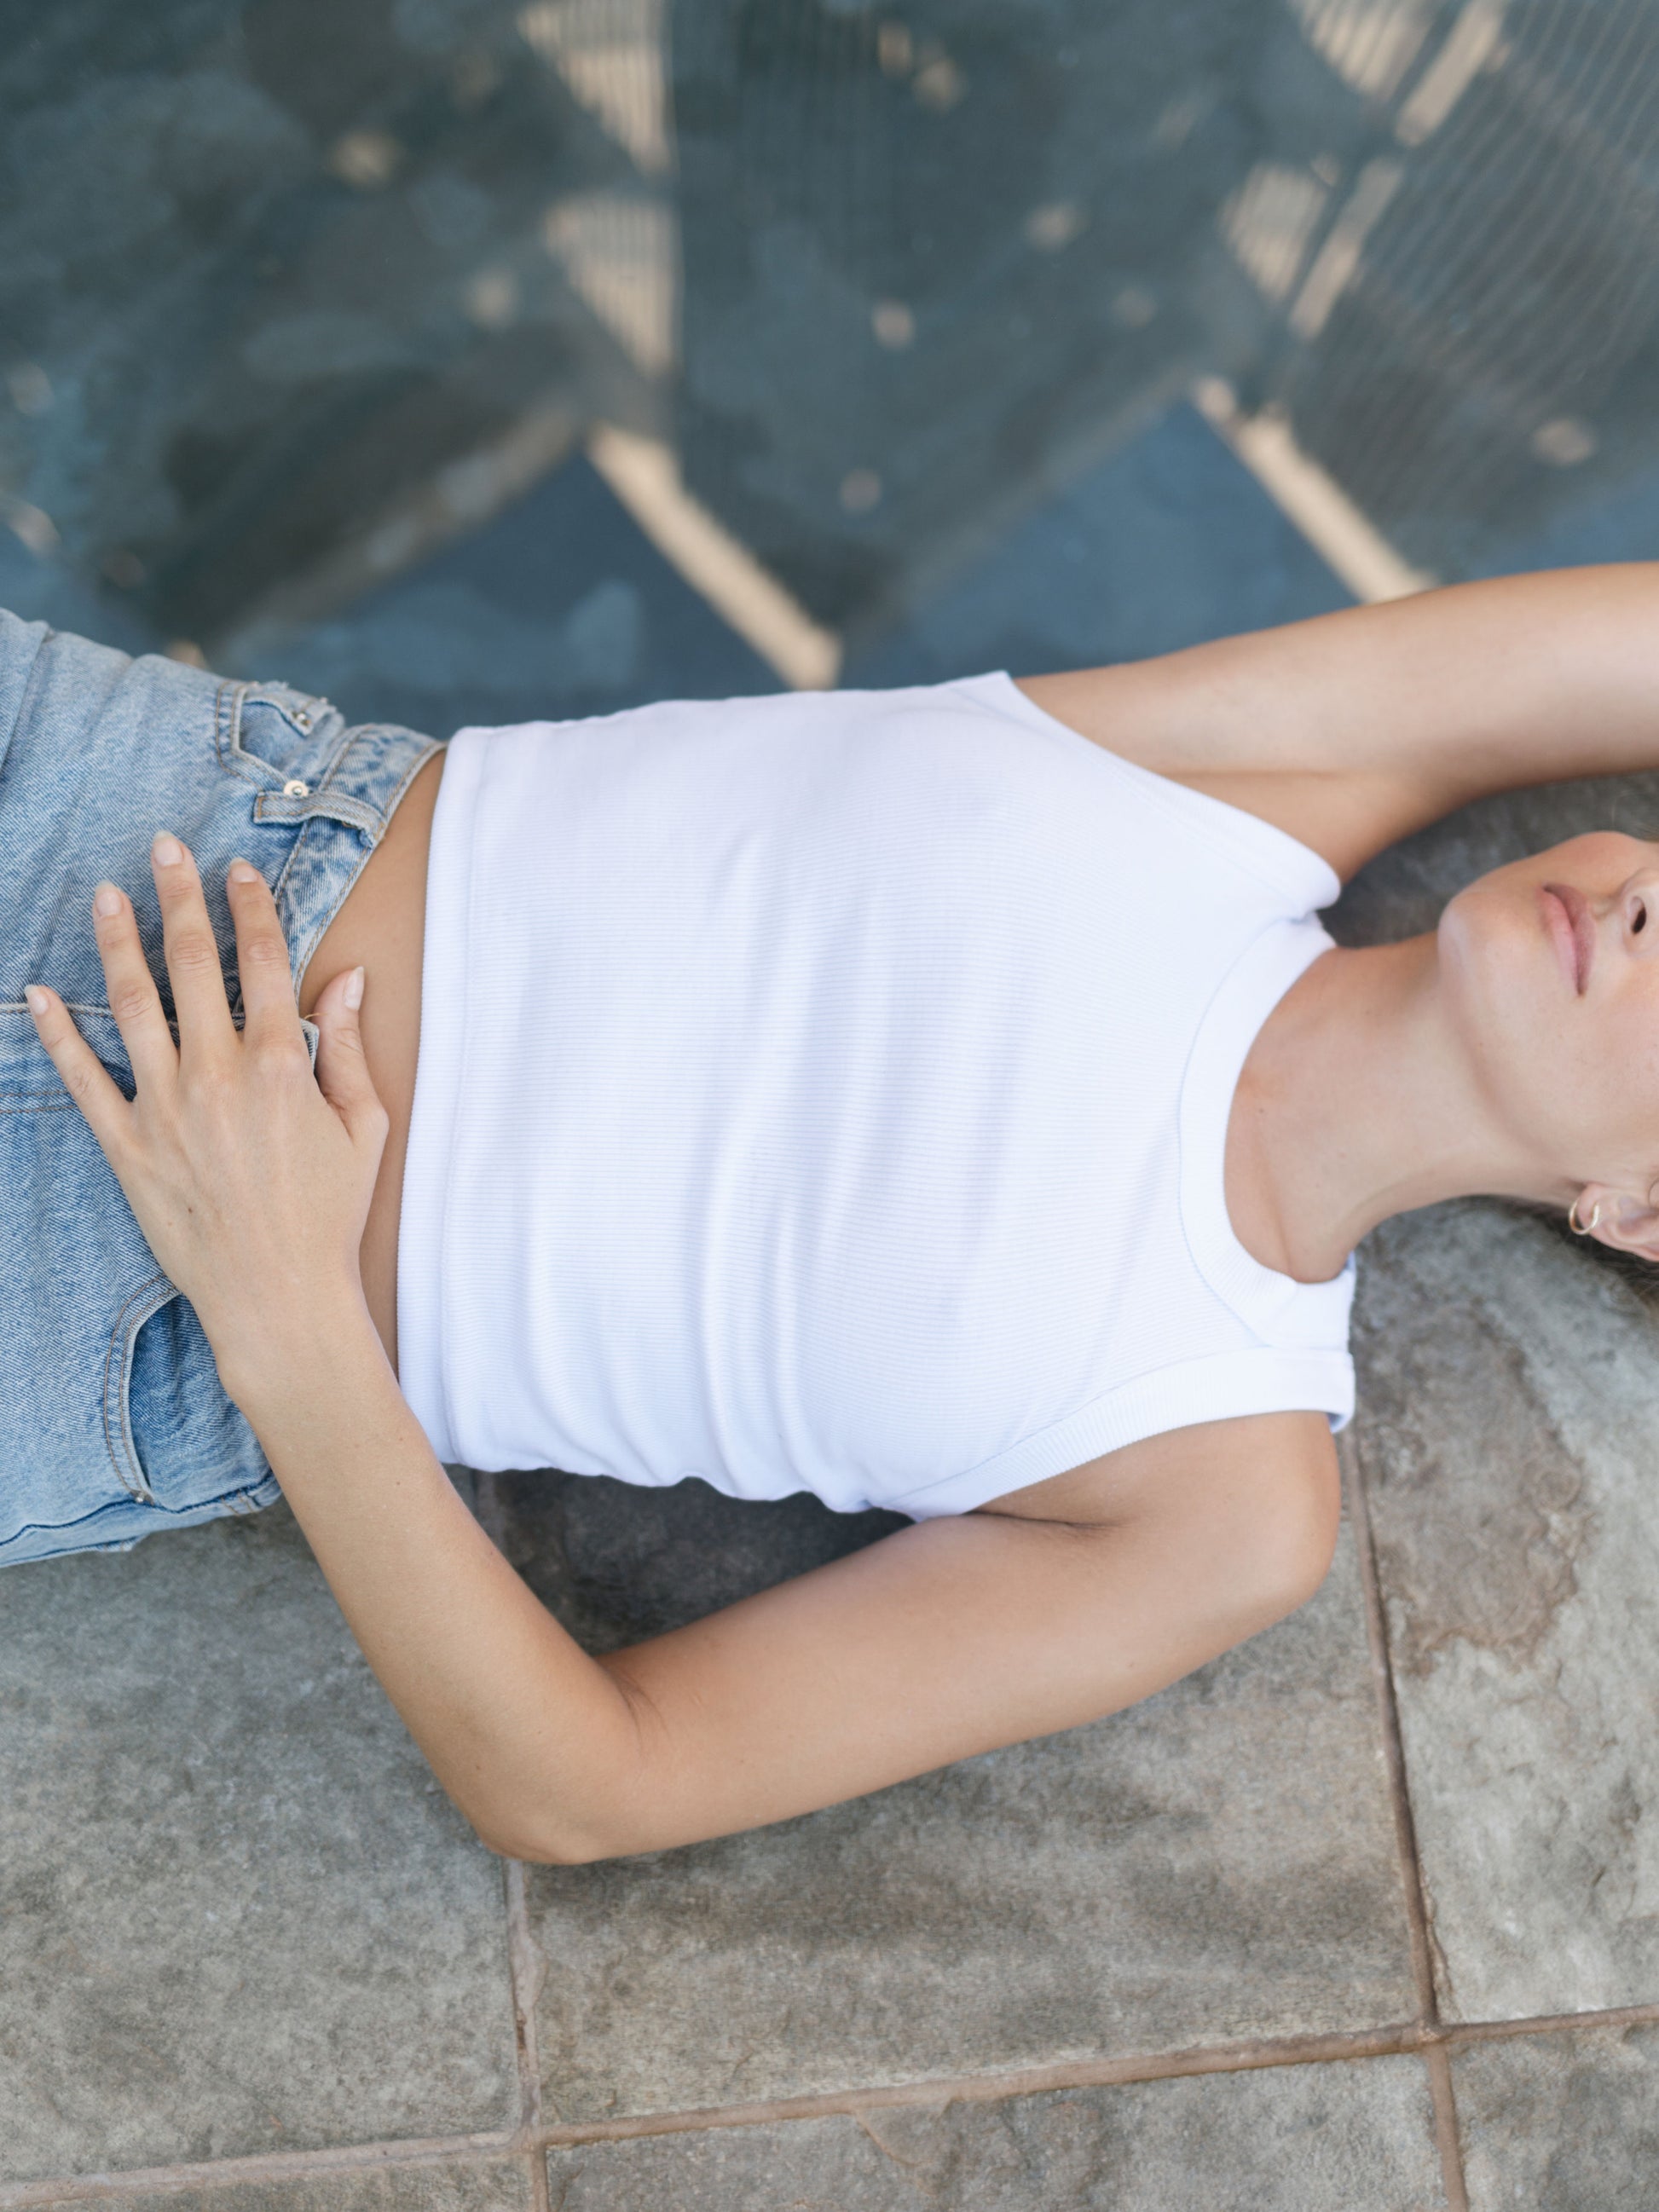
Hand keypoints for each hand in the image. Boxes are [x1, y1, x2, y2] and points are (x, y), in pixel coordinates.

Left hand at [26, 831, 389, 1401]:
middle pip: (192, 964)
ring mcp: (166, 1108)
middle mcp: (217, 1074)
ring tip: (105, 895)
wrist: (278, 1296)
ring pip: (133, 1005)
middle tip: (164, 849)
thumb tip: (349, 981)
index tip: (238, 872)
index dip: (250, 908)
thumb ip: (350, 1049)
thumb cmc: (329, 1215)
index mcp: (281, 1064)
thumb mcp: (365, 1128)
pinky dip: (59, 1034)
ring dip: (117, 942)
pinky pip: (85, 1078)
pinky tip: (42, 995)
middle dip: (178, 898)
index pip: (263, 962)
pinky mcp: (128, 1146)